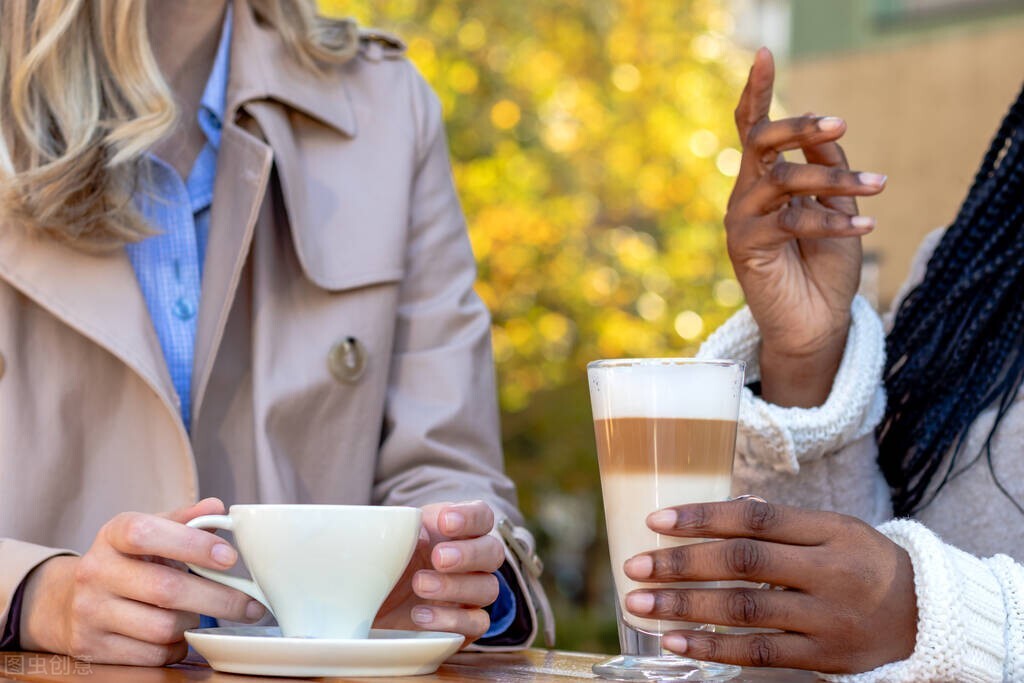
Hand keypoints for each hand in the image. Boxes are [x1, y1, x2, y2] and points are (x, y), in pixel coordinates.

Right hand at [19, 498, 265, 664]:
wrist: (70, 600)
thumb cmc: (129, 561)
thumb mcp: (152, 532)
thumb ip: (186, 521)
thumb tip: (218, 508)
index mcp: (113, 534)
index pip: (147, 534)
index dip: (192, 545)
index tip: (230, 558)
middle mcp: (96, 571)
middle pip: (166, 589)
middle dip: (219, 599)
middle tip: (252, 604)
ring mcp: (90, 611)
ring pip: (163, 627)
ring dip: (194, 623)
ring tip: (200, 613)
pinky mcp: (92, 647)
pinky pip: (152, 655)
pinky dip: (177, 646)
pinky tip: (180, 633)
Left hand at [375, 501, 502, 644]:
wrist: (366, 604)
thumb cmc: (385, 562)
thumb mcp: (388, 541)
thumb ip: (406, 532)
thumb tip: (422, 537)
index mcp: (457, 531)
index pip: (482, 516)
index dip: (471, 517)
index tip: (445, 522)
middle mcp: (471, 561)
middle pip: (494, 551)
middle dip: (468, 554)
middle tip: (438, 558)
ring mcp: (472, 594)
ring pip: (489, 588)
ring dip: (455, 587)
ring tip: (419, 585)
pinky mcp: (465, 626)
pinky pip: (477, 623)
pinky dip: (452, 619)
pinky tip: (421, 615)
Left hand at [623, 498, 917, 673]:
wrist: (927, 618)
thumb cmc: (863, 563)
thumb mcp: (836, 529)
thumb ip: (781, 522)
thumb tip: (718, 509)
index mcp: (830, 530)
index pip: (755, 517)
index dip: (702, 517)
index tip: (655, 520)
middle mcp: (829, 572)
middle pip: (743, 563)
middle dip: (681, 564)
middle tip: (634, 566)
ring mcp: (827, 619)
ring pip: (745, 611)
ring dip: (685, 607)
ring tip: (640, 604)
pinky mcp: (824, 658)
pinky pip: (760, 654)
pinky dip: (713, 648)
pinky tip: (675, 641)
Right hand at [726, 48, 885, 405]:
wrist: (815, 323)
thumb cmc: (823, 266)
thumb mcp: (834, 206)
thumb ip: (826, 169)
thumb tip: (827, 133)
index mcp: (762, 182)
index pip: (752, 129)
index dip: (756, 91)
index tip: (765, 54)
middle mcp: (745, 195)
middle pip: (759, 141)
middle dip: (797, 126)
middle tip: (839, 125)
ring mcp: (741, 220)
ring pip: (781, 178)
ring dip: (833, 179)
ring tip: (877, 188)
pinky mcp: (745, 248)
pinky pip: (791, 220)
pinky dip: (833, 221)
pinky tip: (866, 228)